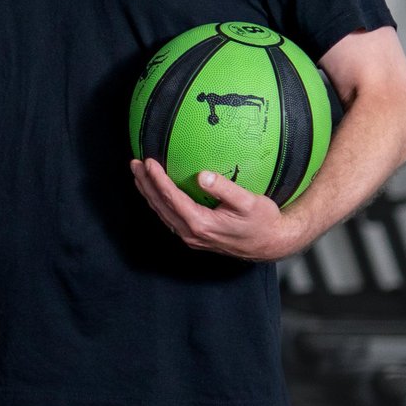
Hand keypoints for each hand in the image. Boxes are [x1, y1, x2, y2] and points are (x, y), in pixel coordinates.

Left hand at [131, 159, 308, 260]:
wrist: (271, 244)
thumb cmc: (262, 221)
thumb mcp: (248, 202)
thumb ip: (224, 189)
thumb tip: (203, 176)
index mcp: (201, 224)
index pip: (171, 198)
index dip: (157, 179)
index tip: (148, 162)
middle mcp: (192, 233)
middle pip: (161, 206)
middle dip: (145, 184)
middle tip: (134, 164)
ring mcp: (192, 237)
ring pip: (163, 213)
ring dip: (149, 193)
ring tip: (139, 175)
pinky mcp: (195, 237)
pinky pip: (170, 218)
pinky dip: (160, 202)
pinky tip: (156, 192)